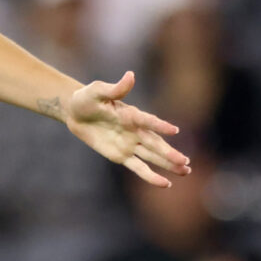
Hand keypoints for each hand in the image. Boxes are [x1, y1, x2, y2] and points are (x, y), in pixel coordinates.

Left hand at [65, 71, 191, 187]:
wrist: (74, 112)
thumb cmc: (87, 98)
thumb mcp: (97, 91)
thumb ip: (115, 88)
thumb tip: (130, 75)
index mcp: (131, 114)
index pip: (147, 121)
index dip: (159, 125)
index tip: (175, 130)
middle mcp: (135, 130)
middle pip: (154, 143)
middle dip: (169, 152)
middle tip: (186, 161)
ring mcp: (130, 144)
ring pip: (152, 156)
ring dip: (168, 164)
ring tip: (186, 170)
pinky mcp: (121, 156)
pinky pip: (138, 167)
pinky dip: (151, 176)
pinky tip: (165, 184)